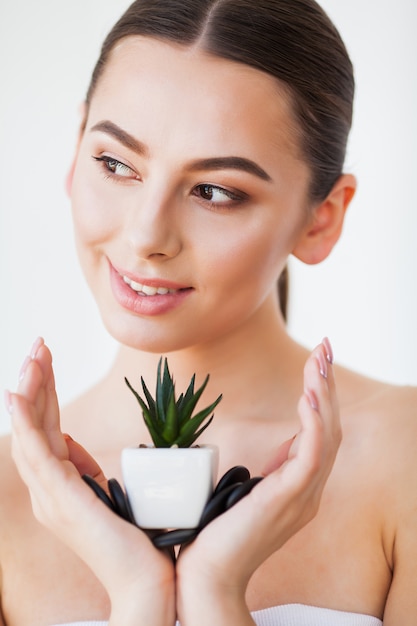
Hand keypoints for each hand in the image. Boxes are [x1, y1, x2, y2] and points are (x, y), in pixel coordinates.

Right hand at [7, 338, 174, 625]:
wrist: (148, 578)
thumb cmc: (135, 537)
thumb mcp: (106, 490)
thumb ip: (84, 466)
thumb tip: (71, 441)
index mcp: (59, 482)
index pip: (46, 425)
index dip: (44, 390)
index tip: (47, 357)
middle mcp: (47, 487)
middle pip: (35, 423)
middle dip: (35, 380)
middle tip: (38, 343)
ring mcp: (50, 494)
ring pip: (31, 431)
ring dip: (29, 390)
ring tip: (33, 355)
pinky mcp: (60, 500)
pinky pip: (35, 452)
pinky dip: (24, 421)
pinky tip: (17, 393)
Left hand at [176, 340, 340, 624]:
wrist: (204, 573)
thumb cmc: (216, 530)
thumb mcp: (245, 487)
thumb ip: (264, 468)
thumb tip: (265, 445)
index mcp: (298, 483)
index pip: (320, 430)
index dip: (321, 394)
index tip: (315, 361)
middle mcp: (308, 488)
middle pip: (330, 425)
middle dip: (327, 383)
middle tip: (324, 347)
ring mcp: (303, 495)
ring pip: (327, 434)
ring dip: (324, 394)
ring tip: (319, 361)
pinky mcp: (291, 499)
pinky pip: (313, 454)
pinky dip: (315, 422)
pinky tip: (310, 395)